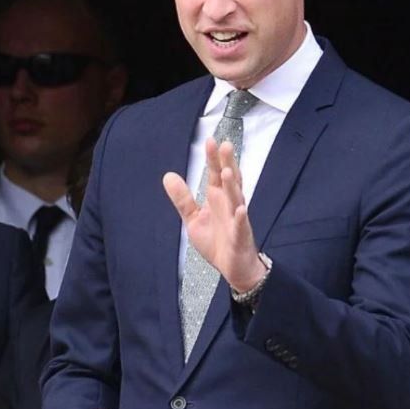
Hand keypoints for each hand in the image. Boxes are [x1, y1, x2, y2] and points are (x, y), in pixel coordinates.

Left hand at [163, 138, 266, 292]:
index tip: (210, 140)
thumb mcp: (193, 219)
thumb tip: (167, 176)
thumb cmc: (217, 241)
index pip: (215, 174)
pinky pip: (241, 226)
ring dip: (233, 186)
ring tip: (227, 172)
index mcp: (217, 199)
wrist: (233, 268)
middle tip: (224, 145)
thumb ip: (183, 199)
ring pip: (236, 199)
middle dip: (227, 164)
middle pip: (228, 181)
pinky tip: (241, 210)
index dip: (213, 159)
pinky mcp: (240, 237)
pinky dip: (242, 218)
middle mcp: (229, 205)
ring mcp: (237, 220)